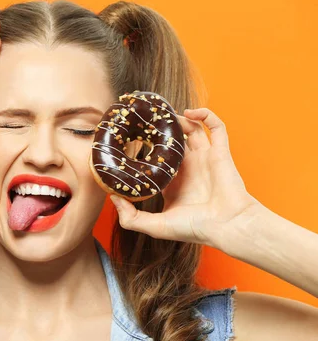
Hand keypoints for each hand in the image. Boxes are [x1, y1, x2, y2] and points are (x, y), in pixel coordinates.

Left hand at [110, 108, 260, 247]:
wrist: (227, 226)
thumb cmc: (195, 228)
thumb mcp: (156, 226)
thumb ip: (131, 218)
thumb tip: (112, 198)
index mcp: (172, 183)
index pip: (155, 159)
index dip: (143, 148)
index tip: (129, 138)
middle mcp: (187, 168)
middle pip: (172, 140)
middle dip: (160, 127)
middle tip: (146, 117)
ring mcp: (204, 158)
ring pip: (191, 129)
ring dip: (180, 119)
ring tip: (165, 112)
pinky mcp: (220, 152)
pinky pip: (216, 127)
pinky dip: (206, 115)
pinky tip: (191, 112)